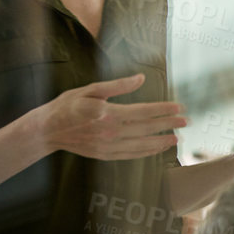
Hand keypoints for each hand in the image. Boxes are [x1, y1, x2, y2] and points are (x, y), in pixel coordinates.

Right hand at [35, 73, 184, 159]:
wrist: (46, 130)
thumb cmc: (67, 106)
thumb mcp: (90, 90)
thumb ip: (117, 86)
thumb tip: (141, 78)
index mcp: (108, 114)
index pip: (143, 112)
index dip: (163, 110)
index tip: (179, 107)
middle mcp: (110, 132)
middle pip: (147, 128)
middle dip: (169, 124)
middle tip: (186, 121)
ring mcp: (108, 146)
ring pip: (142, 145)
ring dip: (161, 141)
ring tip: (176, 137)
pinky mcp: (104, 155)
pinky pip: (131, 155)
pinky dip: (147, 152)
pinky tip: (157, 148)